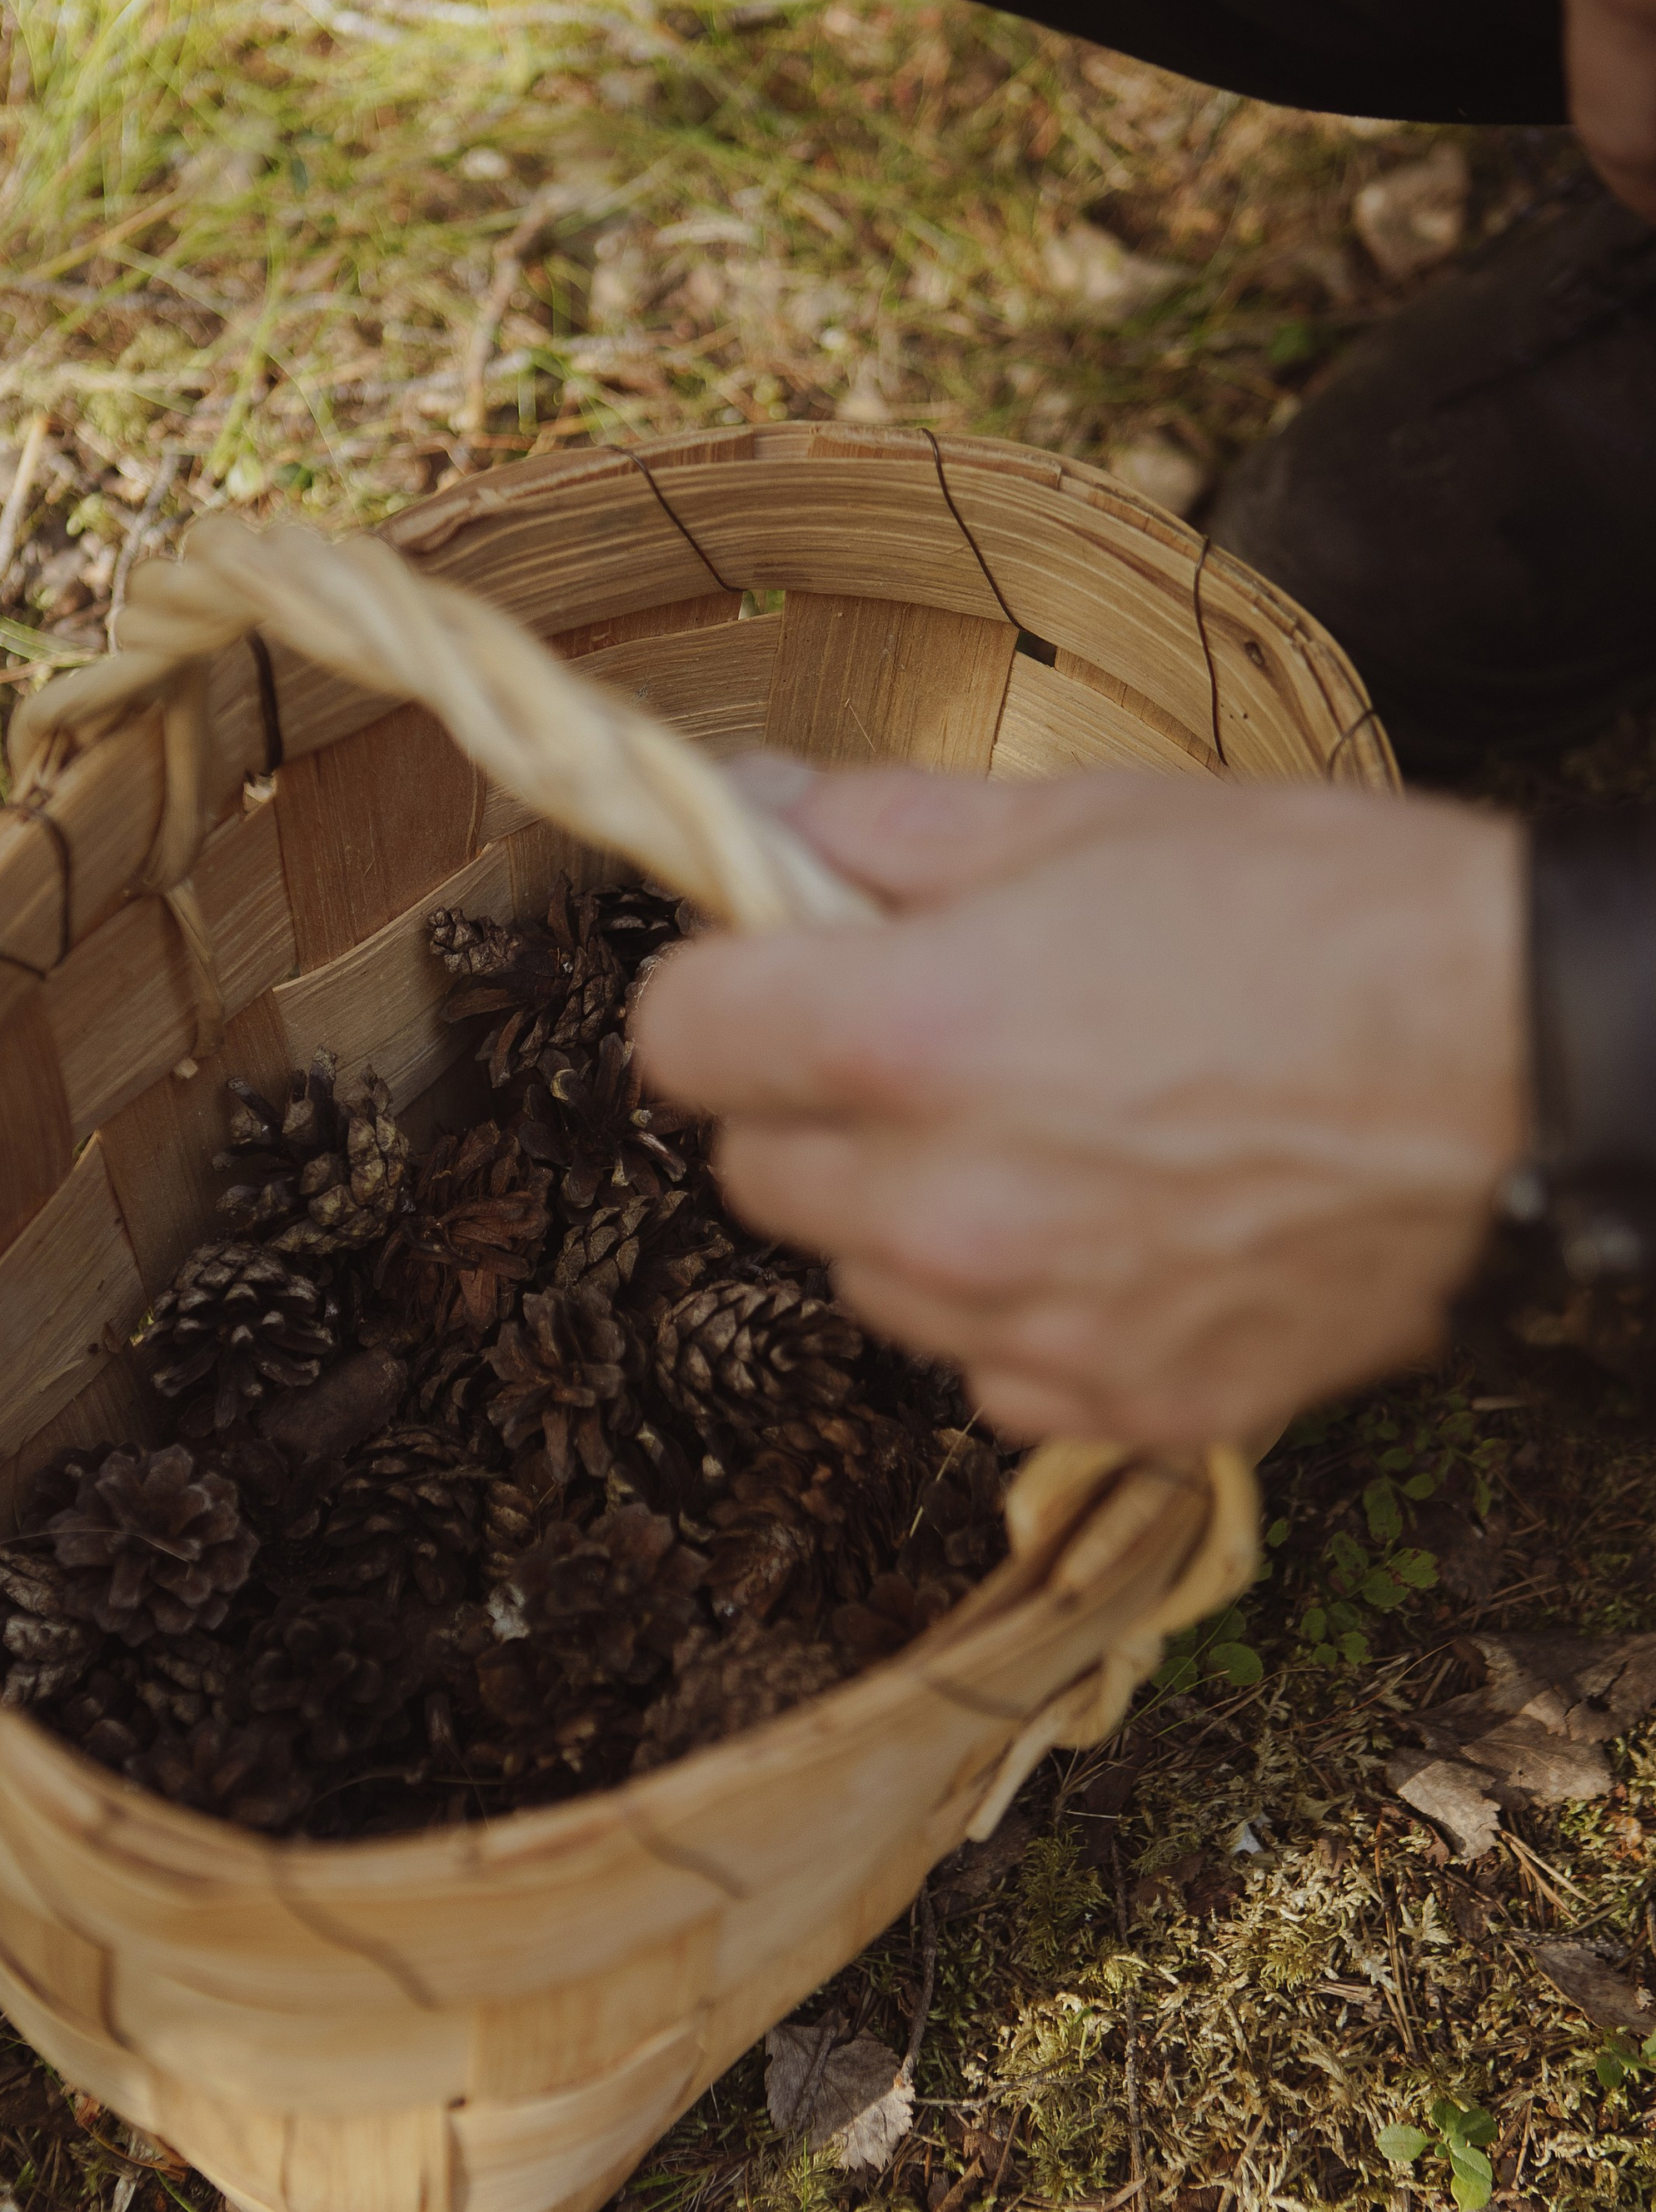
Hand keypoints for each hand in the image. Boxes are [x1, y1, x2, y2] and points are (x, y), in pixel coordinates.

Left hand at [633, 767, 1526, 1449]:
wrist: (1536, 1063)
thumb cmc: (1332, 917)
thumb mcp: (1096, 815)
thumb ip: (885, 827)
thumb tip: (751, 808)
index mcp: (910, 1037)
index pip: (676, 1041)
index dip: (718, 990)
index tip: (770, 968)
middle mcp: (945, 1209)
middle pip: (757, 1173)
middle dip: (811, 1101)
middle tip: (930, 1036)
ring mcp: (1029, 1327)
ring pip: (866, 1280)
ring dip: (910, 1213)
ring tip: (1051, 1128)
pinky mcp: (1121, 1403)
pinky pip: (990, 1366)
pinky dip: (1019, 1306)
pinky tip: (1118, 1223)